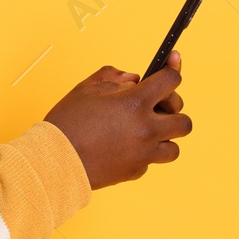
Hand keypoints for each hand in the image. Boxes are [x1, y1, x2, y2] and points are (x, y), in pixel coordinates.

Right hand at [42, 51, 189, 189]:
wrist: (55, 161)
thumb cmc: (67, 124)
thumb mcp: (86, 89)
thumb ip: (112, 77)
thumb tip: (133, 79)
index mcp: (135, 103)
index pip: (171, 80)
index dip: (172, 69)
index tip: (171, 66)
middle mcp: (146, 129)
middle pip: (183, 120)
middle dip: (172, 110)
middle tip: (156, 106)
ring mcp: (144, 153)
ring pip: (175, 147)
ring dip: (165, 137)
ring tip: (147, 131)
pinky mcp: (136, 171)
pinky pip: (151, 161)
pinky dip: (144, 153)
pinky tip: (125, 146)